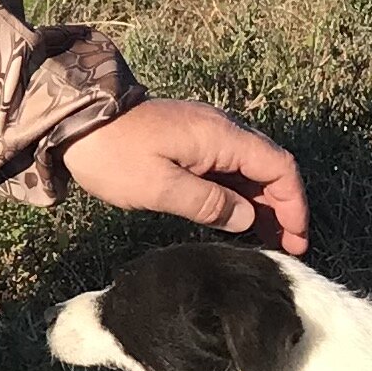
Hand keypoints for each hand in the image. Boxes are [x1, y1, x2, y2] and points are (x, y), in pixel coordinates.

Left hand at [57, 100, 310, 249]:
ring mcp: (205, 134)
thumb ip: (208, 204)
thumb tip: (245, 219)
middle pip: (269, 168)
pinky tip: (237, 222)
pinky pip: (227, 168)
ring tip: (269, 242)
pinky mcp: (189, 142)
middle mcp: (221, 130)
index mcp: (221, 137)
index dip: (294, 204)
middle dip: (284, 208)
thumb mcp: (159, 187)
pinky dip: (240, 195)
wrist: (74, 121)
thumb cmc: (113, 155)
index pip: (278, 168)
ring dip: (263, 204)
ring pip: (250, 170)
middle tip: (288, 249)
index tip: (297, 239)